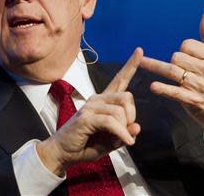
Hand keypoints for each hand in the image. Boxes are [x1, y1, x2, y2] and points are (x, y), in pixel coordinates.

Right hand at [37, 47, 142, 175]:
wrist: (63, 153)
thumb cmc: (86, 145)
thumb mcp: (110, 141)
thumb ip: (124, 133)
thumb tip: (137, 127)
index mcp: (103, 101)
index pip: (119, 79)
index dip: (130, 65)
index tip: (140, 50)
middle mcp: (97, 99)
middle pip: (126, 97)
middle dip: (131, 116)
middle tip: (126, 132)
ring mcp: (90, 106)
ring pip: (120, 110)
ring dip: (124, 129)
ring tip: (119, 139)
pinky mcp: (85, 117)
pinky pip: (111, 121)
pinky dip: (121, 133)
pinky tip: (125, 142)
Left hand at [140, 11, 203, 144]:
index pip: (187, 45)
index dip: (183, 49)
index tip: (186, 57)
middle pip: (177, 57)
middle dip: (173, 61)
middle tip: (178, 69)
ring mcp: (199, 86)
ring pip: (172, 71)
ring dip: (155, 67)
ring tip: (141, 63)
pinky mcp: (192, 100)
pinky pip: (175, 92)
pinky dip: (163, 89)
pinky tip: (153, 86)